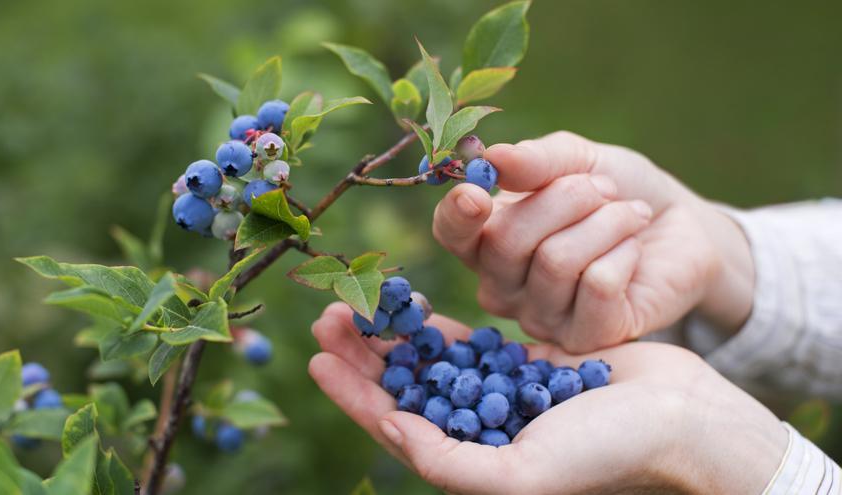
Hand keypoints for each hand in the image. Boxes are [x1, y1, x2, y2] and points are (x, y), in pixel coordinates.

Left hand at [309, 303, 786, 494]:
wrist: (678, 419)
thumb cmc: (605, 455)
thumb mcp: (522, 475)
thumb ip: (451, 462)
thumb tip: (392, 430)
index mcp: (470, 462)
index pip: (393, 426)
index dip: (352, 394)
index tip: (317, 357)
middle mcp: (477, 429)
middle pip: (403, 387)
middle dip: (363, 354)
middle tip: (328, 315)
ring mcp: (498, 393)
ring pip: (428, 360)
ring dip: (392, 333)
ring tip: (358, 303)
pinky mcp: (523, 362)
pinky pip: (468, 340)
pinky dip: (437, 324)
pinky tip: (411, 304)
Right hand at [432, 131, 754, 351]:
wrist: (680, 227)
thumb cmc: (616, 191)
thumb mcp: (578, 160)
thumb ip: (536, 161)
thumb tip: (493, 158)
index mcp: (487, 240)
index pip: (451, 234)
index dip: (457, 216)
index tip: (478, 193)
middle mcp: (503, 286)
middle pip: (507, 241)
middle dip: (565, 198)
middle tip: (604, 189)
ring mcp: (541, 318)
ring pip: (556, 261)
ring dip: (606, 222)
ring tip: (630, 214)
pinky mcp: (586, 338)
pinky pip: (597, 286)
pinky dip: (624, 252)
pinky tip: (634, 251)